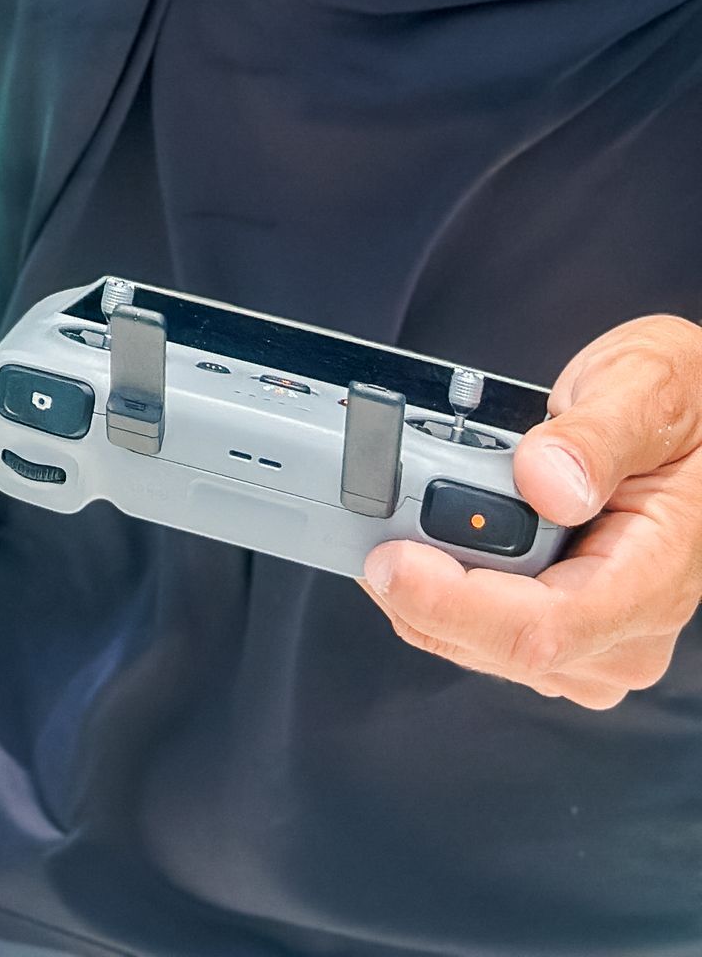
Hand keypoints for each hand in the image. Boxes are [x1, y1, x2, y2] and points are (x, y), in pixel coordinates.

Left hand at [362, 314, 701, 707]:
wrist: (697, 417)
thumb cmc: (684, 404)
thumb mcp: (647, 389)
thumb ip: (596, 435)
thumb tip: (544, 481)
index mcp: (655, 576)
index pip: (544, 627)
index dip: (454, 603)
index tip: (389, 559)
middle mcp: (627, 629)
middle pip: (498, 642)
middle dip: (419, 586)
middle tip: (365, 516)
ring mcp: (595, 639)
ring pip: (479, 645)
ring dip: (420, 590)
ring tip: (386, 516)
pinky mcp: (564, 631)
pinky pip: (480, 631)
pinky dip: (434, 590)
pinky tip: (411, 539)